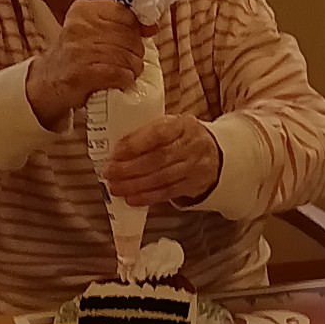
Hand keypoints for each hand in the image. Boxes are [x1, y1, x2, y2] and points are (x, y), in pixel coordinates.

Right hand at [26, 0, 152, 129]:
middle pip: (128, 36)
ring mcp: (80, 50)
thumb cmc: (75, 54)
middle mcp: (80, 26)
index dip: (135, 29)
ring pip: (126, 56)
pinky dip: (125, 79)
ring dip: (133, 68)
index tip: (136, 39)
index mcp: (84, 10)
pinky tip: (122, 81)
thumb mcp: (91, 30)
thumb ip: (117, 24)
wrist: (46, 82)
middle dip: (136, 52)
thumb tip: (152, 26)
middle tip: (130, 61)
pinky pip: (119, 73)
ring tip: (127, 72)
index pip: (124, 13)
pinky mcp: (83, 73)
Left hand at [103, 115, 221, 206]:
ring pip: (161, 178)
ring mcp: (195, 166)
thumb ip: (148, 133)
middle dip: (130, 168)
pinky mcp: (194, 185)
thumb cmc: (182, 137)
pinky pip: (168, 193)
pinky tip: (131, 198)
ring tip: (115, 187)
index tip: (115, 152)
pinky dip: (147, 197)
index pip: (157, 133)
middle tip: (109, 172)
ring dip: (135, 185)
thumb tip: (118, 148)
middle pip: (158, 158)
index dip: (135, 144)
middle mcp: (192, 145)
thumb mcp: (171, 125)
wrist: (215, 153)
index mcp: (183, 124)